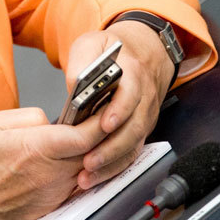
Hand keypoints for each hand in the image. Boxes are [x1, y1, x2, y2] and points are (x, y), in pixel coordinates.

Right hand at [0, 108, 106, 219]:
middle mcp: (50, 173)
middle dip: (99, 132)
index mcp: (35, 149)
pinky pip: (75, 181)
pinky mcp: (52, 204)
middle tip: (97, 115)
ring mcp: (53, 192)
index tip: (102, 106)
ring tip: (80, 133)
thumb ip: (27, 116)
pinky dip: (78, 167)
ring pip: (88, 166)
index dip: (99, 120)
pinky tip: (66, 157)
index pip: (85, 135)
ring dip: (90, 151)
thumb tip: (49, 118)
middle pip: (94, 151)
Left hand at [64, 22, 174, 189]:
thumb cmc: (111, 50)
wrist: (140, 53)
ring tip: (88, 173)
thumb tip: (76, 85)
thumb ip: (83, 62)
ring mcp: (143, 116)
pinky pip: (130, 152)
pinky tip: (95, 175)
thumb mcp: (92, 44)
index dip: (119, 110)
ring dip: (111, 162)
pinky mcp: (138, 129)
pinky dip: (114, 166)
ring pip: (133, 145)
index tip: (105, 124)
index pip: (131, 94)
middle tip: (89, 160)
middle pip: (133, 128)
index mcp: (134, 73)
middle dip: (111, 148)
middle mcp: (143, 98)